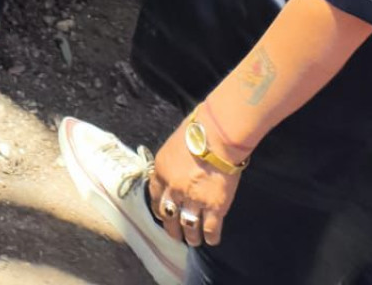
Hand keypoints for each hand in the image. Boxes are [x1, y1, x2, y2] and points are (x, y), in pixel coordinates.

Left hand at [147, 122, 241, 247]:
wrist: (217, 136)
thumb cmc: (196, 131)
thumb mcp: (173, 145)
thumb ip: (171, 164)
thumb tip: (176, 171)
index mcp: (162, 171)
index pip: (154, 195)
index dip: (159, 208)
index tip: (163, 214)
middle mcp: (174, 189)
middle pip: (168, 216)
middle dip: (172, 228)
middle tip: (176, 234)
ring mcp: (194, 200)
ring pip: (188, 227)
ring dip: (190, 236)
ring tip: (193, 240)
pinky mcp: (214, 208)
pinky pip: (210, 230)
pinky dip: (210, 237)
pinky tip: (211, 239)